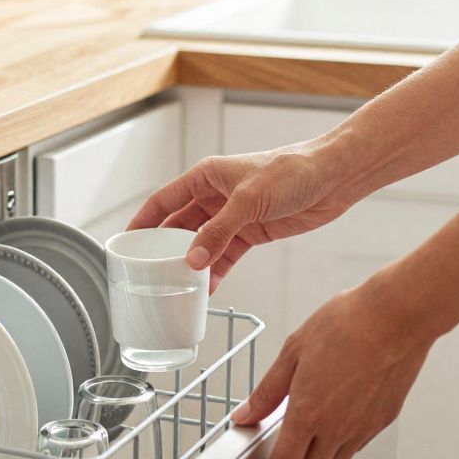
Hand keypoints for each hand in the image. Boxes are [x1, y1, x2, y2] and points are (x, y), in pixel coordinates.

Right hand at [127, 145, 356, 289]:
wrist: (333, 178)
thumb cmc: (292, 171)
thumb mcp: (248, 200)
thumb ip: (219, 232)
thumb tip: (193, 260)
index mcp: (205, 177)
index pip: (162, 201)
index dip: (141, 221)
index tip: (125, 244)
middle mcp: (215, 196)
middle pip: (178, 226)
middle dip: (164, 249)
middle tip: (148, 273)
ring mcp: (233, 216)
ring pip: (202, 244)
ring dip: (191, 264)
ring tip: (176, 287)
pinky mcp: (252, 232)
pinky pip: (225, 255)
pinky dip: (216, 271)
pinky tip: (208, 288)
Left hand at [230, 280, 436, 458]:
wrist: (396, 317)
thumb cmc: (348, 325)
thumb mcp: (293, 352)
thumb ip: (267, 391)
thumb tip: (246, 414)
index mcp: (308, 413)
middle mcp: (337, 428)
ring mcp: (363, 427)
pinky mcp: (382, 420)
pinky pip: (355, 448)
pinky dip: (337, 457)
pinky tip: (331, 447)